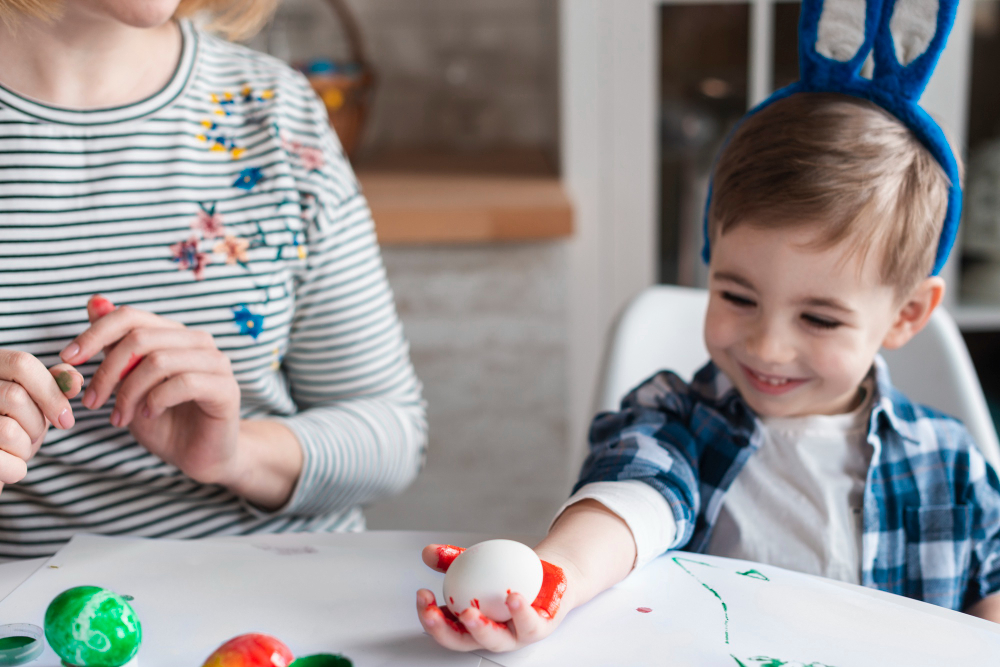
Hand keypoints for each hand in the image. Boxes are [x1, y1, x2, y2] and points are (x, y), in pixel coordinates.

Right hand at [0, 350, 82, 491]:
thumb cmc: (13, 426)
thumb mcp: (35, 402)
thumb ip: (55, 385)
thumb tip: (75, 380)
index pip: (22, 364)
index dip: (51, 391)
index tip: (66, 419)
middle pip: (15, 397)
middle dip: (36, 423)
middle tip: (32, 435)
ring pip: (8, 430)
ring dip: (25, 447)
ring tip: (16, 448)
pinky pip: (1, 461)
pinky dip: (16, 469)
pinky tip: (10, 467)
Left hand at [60, 295, 242, 486]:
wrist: (199, 456)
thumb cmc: (164, 420)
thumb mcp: (128, 383)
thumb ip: (114, 346)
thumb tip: (94, 301)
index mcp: (174, 334)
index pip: (131, 316)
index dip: (95, 333)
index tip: (68, 359)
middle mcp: (198, 341)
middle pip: (140, 338)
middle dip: (107, 371)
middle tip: (92, 403)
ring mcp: (216, 363)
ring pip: (158, 361)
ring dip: (128, 393)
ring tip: (119, 417)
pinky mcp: (226, 388)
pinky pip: (182, 383)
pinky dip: (155, 401)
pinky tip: (148, 414)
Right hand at [416, 544, 570, 652]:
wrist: (549, 576)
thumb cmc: (512, 576)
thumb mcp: (479, 563)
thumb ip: (452, 559)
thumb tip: (428, 552)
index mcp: (472, 622)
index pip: (445, 626)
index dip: (429, 616)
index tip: (422, 595)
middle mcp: (491, 633)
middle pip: (463, 641)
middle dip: (444, 632)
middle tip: (433, 614)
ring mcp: (514, 635)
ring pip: (495, 640)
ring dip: (480, 628)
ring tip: (469, 612)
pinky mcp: (538, 630)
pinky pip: (528, 624)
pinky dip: (519, 611)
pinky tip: (513, 597)